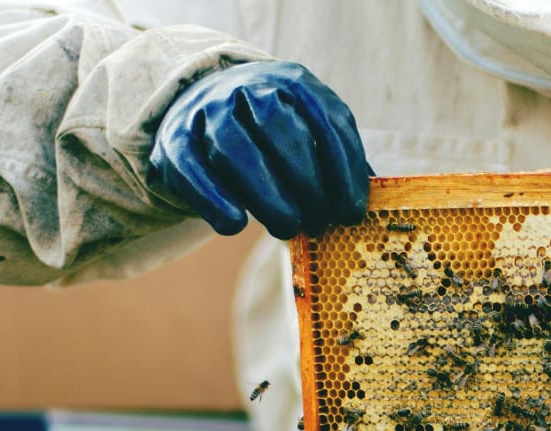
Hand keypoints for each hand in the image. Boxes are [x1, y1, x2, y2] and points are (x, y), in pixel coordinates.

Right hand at [150, 62, 370, 238]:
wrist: (203, 110)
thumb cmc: (272, 136)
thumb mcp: (309, 131)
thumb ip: (338, 162)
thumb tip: (374, 207)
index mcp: (293, 82)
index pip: (326, 121)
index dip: (344, 172)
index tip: (352, 214)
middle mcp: (247, 87)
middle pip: (279, 130)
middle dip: (305, 181)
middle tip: (318, 220)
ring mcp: (207, 110)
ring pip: (234, 149)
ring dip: (265, 195)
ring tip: (287, 227)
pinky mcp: (175, 141)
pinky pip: (194, 170)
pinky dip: (215, 200)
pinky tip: (235, 225)